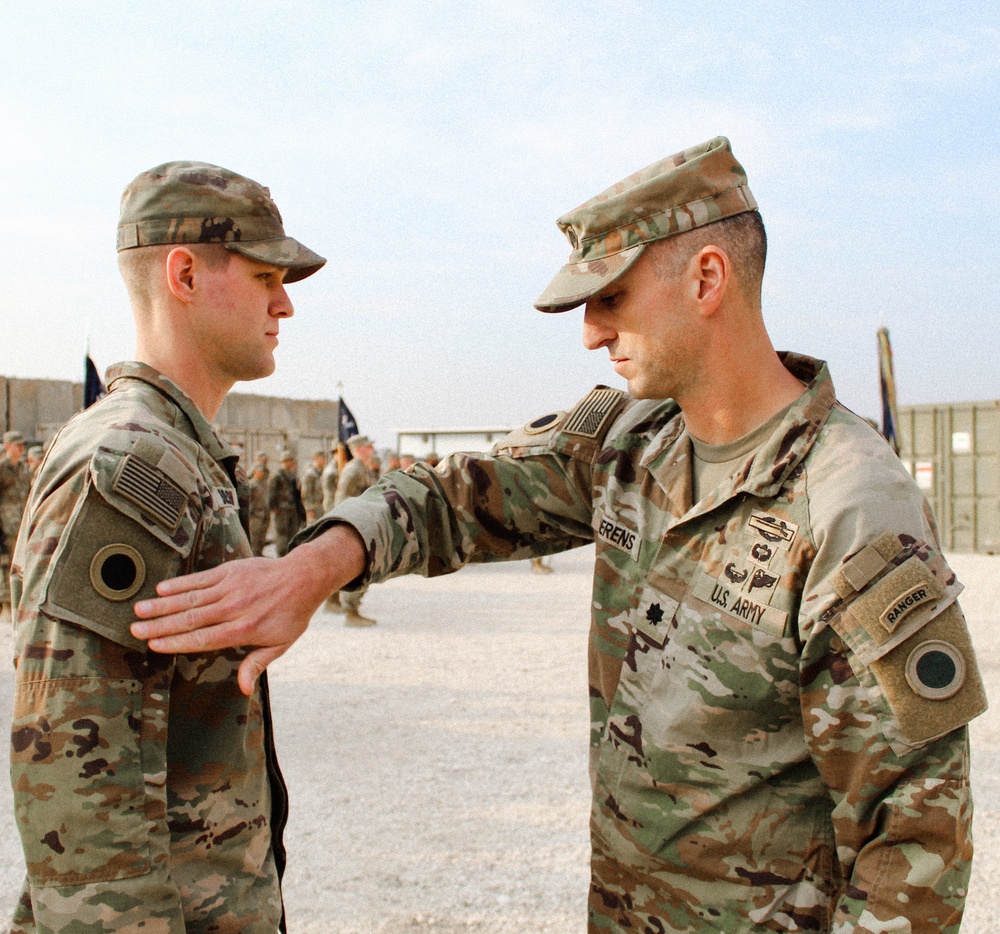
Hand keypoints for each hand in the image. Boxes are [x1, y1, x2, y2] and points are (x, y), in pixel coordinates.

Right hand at [131, 525, 366, 694]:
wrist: (304, 577)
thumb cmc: (291, 614)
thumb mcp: (281, 644)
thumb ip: (257, 664)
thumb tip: (244, 689)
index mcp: (244, 629)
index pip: (203, 639)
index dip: (176, 642)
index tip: (154, 645)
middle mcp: (234, 608)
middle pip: (191, 619)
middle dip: (160, 625)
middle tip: (135, 630)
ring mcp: (231, 587)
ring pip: (191, 598)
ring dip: (163, 604)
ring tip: (139, 610)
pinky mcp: (230, 570)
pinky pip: (201, 578)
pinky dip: (180, 584)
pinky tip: (161, 589)